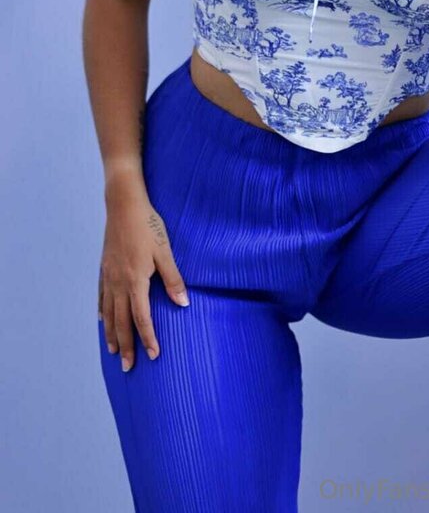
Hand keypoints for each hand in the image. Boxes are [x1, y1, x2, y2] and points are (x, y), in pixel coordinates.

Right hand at [98, 185, 189, 371]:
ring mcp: (109, 275)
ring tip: (113, 351)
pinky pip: (101, 296)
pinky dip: (102, 312)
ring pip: (108, 312)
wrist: (123, 205)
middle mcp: (118, 282)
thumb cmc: (148, 226)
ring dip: (111, 334)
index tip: (153, 356)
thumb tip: (183, 304)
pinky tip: (101, 320)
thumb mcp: (165, 251)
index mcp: (135, 281)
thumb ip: (173, 279)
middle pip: (121, 321)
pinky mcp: (104, 267)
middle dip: (126, 345)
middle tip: (128, 366)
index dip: (148, 338)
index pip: (141, 318)